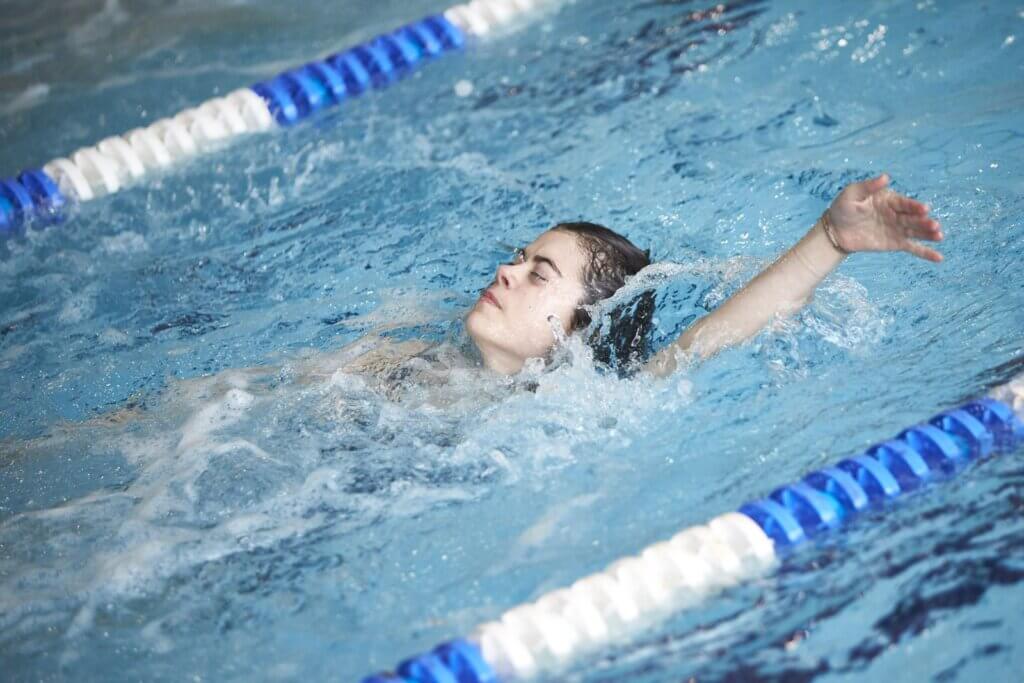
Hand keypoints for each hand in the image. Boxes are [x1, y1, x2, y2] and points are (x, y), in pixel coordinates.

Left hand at [828, 173, 943, 261]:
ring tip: (939, 236)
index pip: (905, 203)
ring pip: (916, 232)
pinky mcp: (895, 243)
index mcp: (890, 200)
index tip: (924, 209)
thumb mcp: (852, 194)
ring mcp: (898, 229)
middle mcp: (897, 214)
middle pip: (914, 218)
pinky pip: (912, 248)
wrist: (835, 230)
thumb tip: (885, 177)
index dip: (915, 206)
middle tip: (934, 226)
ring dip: (929, 234)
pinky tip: (938, 258)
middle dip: (924, 222)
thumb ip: (869, 187)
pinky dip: (925, 253)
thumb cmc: (844, 207)